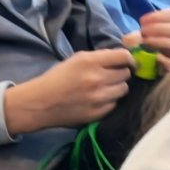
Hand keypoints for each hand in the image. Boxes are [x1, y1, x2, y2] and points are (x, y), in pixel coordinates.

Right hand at [4, 48, 134, 134]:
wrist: (41, 102)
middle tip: (114, 75)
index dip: (128, 58)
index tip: (128, 62)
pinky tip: (100, 99)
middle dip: (122, 73)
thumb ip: (98, 57)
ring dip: (118, 87)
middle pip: (125, 73)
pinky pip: (115, 104)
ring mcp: (99, 98)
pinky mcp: (98, 113)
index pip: (123, 56)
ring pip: (123, 89)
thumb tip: (119, 58)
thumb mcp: (76, 59)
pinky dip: (110, 100)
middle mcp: (97, 78)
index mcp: (90, 61)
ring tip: (107, 88)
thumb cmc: (57, 77)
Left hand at [122, 8, 169, 72]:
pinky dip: (166, 59)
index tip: (142, 21)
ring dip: (162, 41)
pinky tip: (155, 57)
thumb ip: (134, 38)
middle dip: (160, 28)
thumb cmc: (147, 49)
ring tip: (146, 42)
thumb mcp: (140, 41)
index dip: (159, 16)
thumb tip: (128, 40)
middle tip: (143, 31)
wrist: (148, 71)